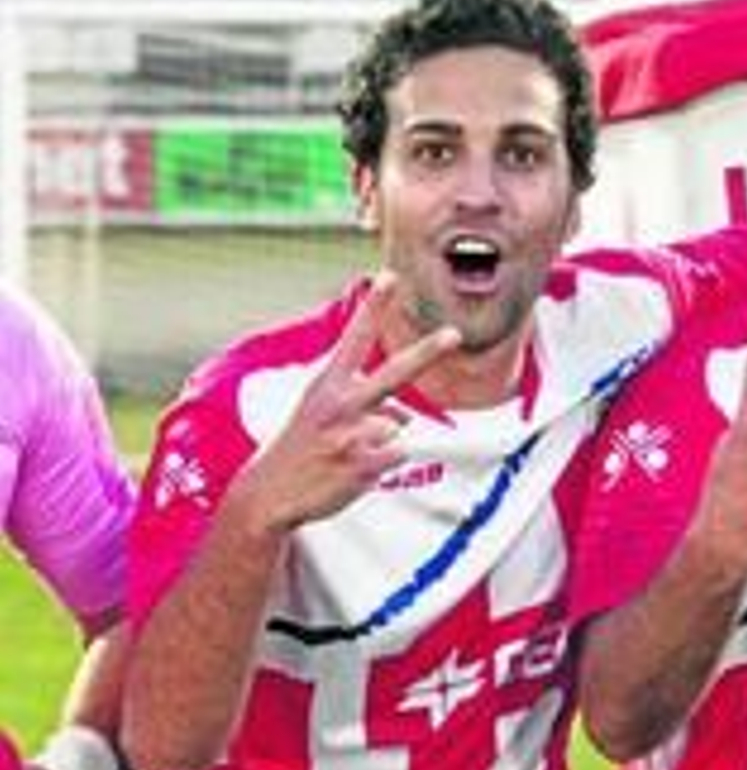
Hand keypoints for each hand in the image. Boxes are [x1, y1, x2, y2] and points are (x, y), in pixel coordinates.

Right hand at [236, 274, 459, 532]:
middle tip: (454, 333)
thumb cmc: (301, 446)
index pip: (354, 338)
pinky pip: (397, 454)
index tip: (389, 276)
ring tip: (347, 452)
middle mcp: (339, 404)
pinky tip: (353, 469)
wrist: (269, 493)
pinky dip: (383, 462)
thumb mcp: (320, 410)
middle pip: (394, 374)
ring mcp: (352, 435)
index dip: (373, 308)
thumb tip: (405, 419)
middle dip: (426, 352)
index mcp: (326, 384)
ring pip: (398, 424)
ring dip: (383, 439)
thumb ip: (365, 403)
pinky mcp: (362, 465)